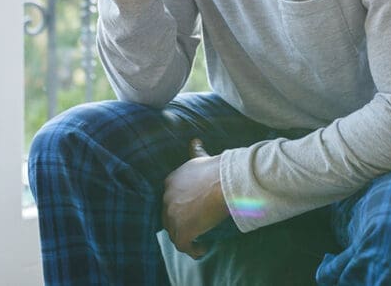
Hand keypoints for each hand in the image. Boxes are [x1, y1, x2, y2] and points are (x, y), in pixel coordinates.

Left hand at [162, 138, 229, 258]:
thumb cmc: (217, 169)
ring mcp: (173, 217)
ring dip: (186, 239)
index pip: (170, 199)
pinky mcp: (182, 231)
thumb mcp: (201, 158)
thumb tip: (194, 140)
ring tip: (200, 240)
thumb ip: (195, 152)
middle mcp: (167, 199)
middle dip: (180, 224)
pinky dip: (193, 250)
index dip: (179, 207)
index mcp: (171, 182)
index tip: (192, 211)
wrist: (223, 181)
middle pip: (169, 217)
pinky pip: (184, 246)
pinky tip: (202, 249)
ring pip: (175, 233)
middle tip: (196, 227)